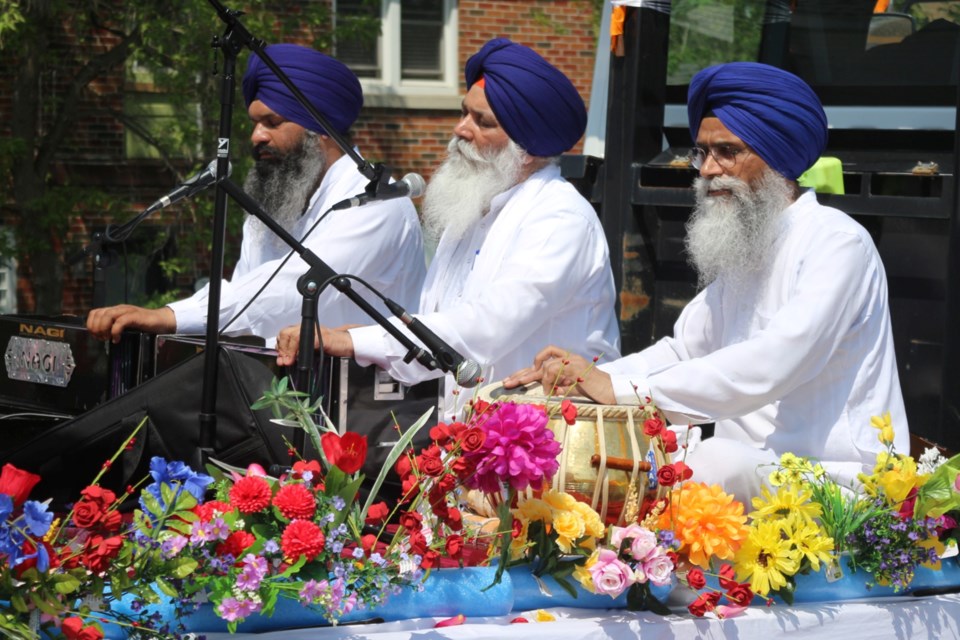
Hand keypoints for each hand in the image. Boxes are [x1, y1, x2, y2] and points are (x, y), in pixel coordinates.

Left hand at [85, 305, 175, 342]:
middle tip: (102, 338)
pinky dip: (115, 331)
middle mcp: (120, 309)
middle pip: (98, 314)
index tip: (96, 336)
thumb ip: (115, 328)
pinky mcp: (136, 316)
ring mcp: (128, 311)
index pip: (95, 313)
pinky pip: (120, 321)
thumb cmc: (145, 326)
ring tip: (108, 338)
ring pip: (107, 315)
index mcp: (116, 310)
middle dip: (96, 328)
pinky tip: (117, 339)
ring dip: (103, 328)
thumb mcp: (126, 326)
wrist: (162, 321)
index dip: (91, 324)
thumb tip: (102, 337)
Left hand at [275, 324, 355, 366]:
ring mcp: (314, 330)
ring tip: (289, 361)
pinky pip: (307, 341)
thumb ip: (296, 352)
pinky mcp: (321, 336)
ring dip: (289, 350)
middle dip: (282, 349)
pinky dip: (300, 350)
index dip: (280, 347)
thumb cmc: (328, 346)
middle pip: (286, 333)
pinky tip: (299, 357)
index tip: (281, 358)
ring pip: (294, 336)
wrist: (345, 344)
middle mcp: (306, 327)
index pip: (284, 334)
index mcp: (302, 329)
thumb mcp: (309, 349)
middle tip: (284, 361)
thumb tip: (283, 359)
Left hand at [502, 345, 616, 404]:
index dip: (527, 369)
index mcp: (566, 361)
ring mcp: (572, 361)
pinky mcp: (575, 367)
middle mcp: (568, 357)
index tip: (514, 378)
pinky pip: (554, 371)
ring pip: (546, 367)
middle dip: (521, 374)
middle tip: (507, 383)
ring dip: (542, 381)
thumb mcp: (570, 388)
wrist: (611, 390)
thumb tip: (545, 390)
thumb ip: (557, 386)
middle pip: (539, 363)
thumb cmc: (592, 391)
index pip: (542, 361)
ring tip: (547, 392)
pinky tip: (552, 391)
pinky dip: (550, 382)